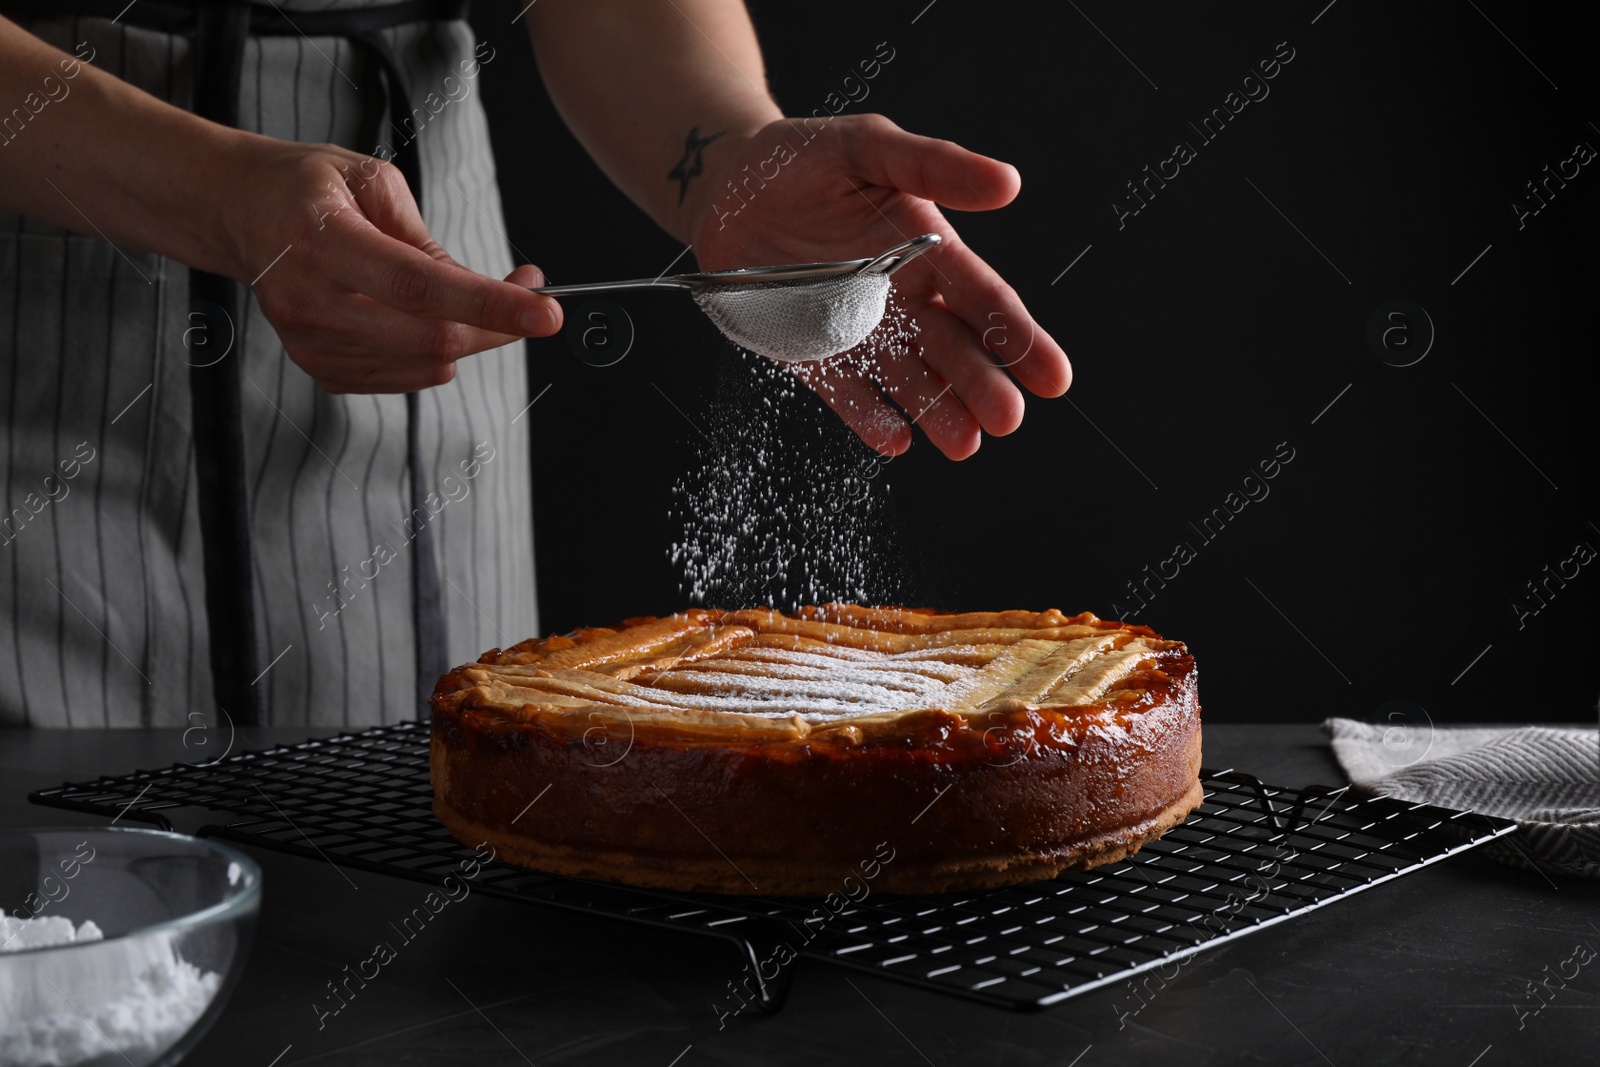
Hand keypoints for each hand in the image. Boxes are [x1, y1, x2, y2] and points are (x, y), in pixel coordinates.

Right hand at [218, 139, 561, 392]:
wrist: (239, 213)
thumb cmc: (309, 188)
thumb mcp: (372, 182)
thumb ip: (428, 241)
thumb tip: (484, 293)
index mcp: (320, 238)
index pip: (418, 287)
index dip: (489, 305)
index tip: (546, 312)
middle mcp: (307, 297)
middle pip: (429, 338)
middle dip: (496, 327)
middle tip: (532, 301)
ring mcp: (308, 340)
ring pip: (424, 364)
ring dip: (469, 337)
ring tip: (471, 296)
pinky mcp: (316, 366)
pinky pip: (403, 378)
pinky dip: (434, 354)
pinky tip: (426, 318)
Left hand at [687, 114, 1069, 458]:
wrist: (728, 184)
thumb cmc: (804, 158)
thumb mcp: (868, 146)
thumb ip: (933, 165)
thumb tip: (1009, 182)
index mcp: (929, 252)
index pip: (983, 300)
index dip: (1020, 337)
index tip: (1054, 376)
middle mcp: (904, 300)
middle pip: (953, 350)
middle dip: (981, 384)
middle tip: (1007, 418)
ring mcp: (859, 331)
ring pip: (908, 380)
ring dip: (937, 411)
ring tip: (963, 443)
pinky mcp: (812, 353)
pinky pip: (845, 392)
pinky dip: (870, 417)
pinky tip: (895, 439)